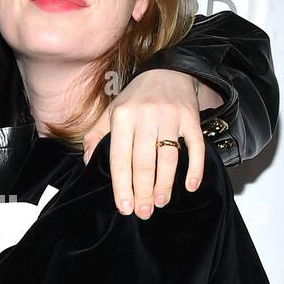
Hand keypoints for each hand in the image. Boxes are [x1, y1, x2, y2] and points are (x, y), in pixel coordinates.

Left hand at [82, 68, 205, 219]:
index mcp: (122, 116)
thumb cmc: (136, 97)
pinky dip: (194, 169)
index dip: (122, 186)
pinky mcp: (191, 118)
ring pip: (168, 158)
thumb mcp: (111, 111)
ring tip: (160, 202)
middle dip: (143, 191)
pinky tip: (189, 186)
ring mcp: (170, 117)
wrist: (168, 71)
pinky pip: (195, 147)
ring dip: (165, 184)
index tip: (125, 207)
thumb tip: (88, 161)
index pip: (120, 158)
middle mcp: (145, 116)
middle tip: (144, 212)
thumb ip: (96, 136)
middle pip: (144, 162)